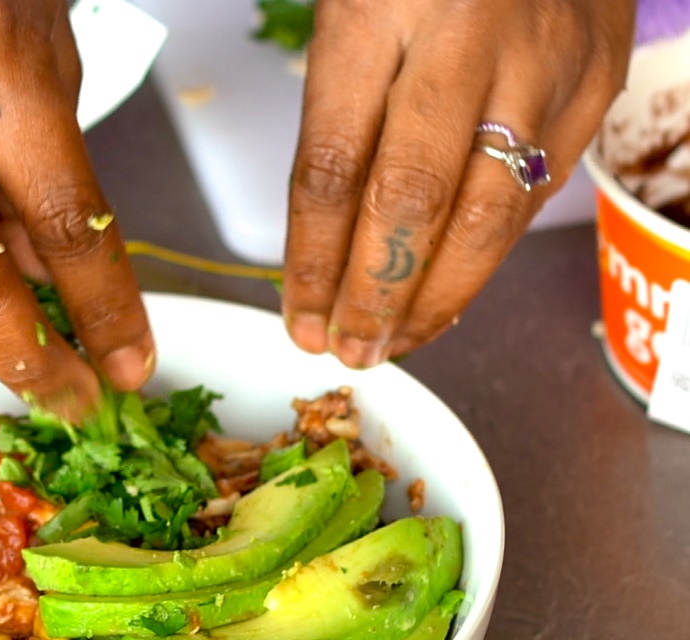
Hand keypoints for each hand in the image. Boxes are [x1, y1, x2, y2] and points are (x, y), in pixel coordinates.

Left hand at [281, 0, 635, 367]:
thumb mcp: (352, 12)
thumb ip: (339, 117)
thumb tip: (324, 246)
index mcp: (377, 11)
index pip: (333, 168)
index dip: (314, 261)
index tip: (299, 318)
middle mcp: (466, 39)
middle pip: (413, 201)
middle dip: (376, 294)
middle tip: (350, 350)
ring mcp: (542, 63)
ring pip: (488, 214)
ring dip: (437, 297)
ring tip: (396, 342)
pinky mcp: (595, 81)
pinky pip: (535, 193)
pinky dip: (487, 256)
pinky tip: (452, 291)